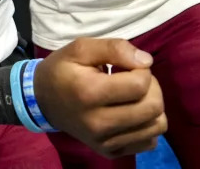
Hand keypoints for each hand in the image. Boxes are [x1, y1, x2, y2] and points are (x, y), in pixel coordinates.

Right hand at [35, 38, 166, 157]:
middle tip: (132, 79)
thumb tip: (147, 62)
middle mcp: (98, 123)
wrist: (42, 100)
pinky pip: (148, 142)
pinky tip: (130, 112)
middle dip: (151, 87)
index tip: (125, 66)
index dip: (141, 69)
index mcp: (89, 93)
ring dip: (151, 106)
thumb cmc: (63, 70)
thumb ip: (114, 48)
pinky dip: (146, 124)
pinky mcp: (109, 152)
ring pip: (156, 126)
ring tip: (132, 96)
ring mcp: (104, 142)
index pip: (141, 85)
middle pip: (153, 107)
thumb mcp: (81, 48)